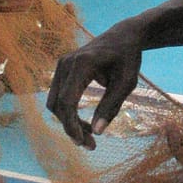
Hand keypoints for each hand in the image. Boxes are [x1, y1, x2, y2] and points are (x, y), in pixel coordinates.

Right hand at [46, 23, 143, 148]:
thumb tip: (97, 132)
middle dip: (71, 128)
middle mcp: (66, 63)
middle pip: (58, 105)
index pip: (68, 102)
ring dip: (69, 122)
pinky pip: (59, 97)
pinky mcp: (62, 70)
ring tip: (89, 137)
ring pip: (55, 103)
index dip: (72, 125)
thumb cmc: (128, 58)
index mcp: (82, 64)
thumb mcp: (126, 83)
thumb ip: (111, 106)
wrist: (123, 36)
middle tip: (91, 145)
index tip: (84, 143)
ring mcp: (61, 65)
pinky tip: (85, 124)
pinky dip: (69, 113)